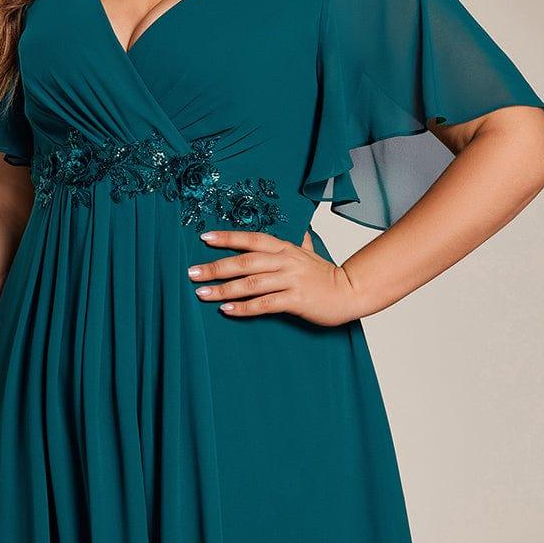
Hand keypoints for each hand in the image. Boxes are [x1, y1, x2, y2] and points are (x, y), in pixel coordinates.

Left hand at [188, 228, 362, 326]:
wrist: (351, 292)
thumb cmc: (327, 275)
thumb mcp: (311, 254)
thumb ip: (301, 244)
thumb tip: (300, 232)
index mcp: (286, 248)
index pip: (252, 239)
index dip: (228, 238)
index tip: (204, 237)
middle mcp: (285, 261)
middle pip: (244, 261)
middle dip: (216, 267)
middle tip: (192, 273)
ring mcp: (290, 281)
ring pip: (250, 283)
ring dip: (224, 289)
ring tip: (202, 293)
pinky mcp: (296, 300)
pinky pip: (264, 304)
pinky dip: (244, 307)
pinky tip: (227, 310)